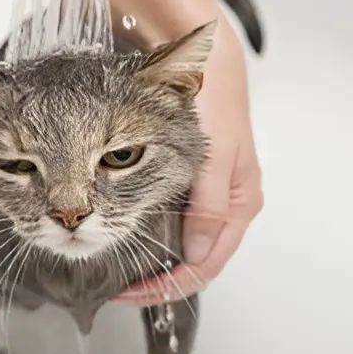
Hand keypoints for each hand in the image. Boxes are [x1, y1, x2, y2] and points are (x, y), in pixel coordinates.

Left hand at [114, 18, 263, 305]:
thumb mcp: (215, 157)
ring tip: (116, 262)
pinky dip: (150, 233)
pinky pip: (172, 219)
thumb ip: (207, 206)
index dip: (167, 286)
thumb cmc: (215, 103)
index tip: (129, 292)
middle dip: (156, 277)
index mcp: (237, 204)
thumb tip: (196, 252)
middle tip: (115, 283)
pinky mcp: (191, 181)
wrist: (206, 62)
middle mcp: (223, 204)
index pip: (204, 264)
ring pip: (180, 242)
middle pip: (192, 259)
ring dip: (151, 258)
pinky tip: (126, 232)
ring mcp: (207, 194)